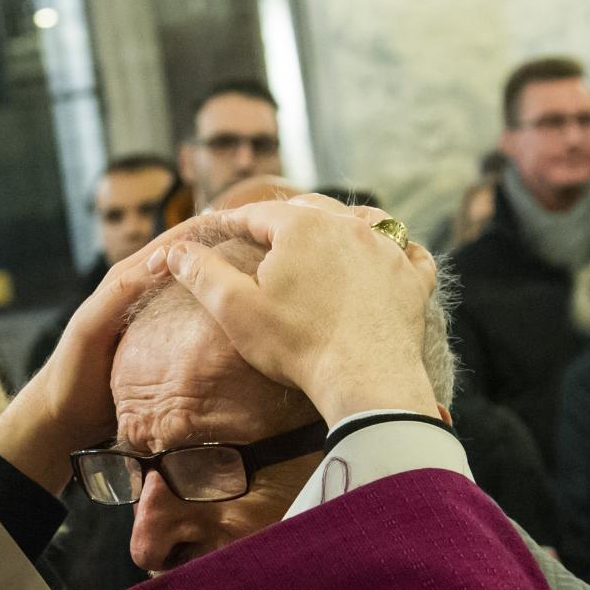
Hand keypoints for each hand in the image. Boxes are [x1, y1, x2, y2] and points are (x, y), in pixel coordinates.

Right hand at [156, 196, 440, 423]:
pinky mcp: (414, 280)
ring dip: (344, 223)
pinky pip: (411, 253)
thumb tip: (175, 250)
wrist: (367, 380)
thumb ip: (201, 273)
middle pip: (310, 209)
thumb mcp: (234, 309)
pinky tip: (393, 257)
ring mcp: (388, 250)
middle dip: (286, 217)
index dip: (232, 221)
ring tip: (330, 234)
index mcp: (301, 226)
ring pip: (364, 221)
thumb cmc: (296, 344)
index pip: (256, 213)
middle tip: (268, 229)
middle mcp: (348, 225)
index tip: (215, 229)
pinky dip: (399, 252)